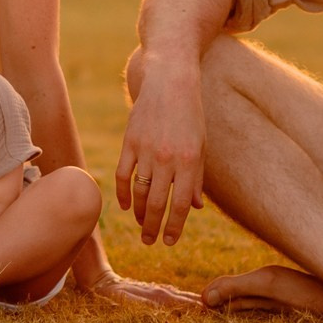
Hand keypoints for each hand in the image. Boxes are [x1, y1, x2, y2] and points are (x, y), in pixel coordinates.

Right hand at [114, 48, 208, 245]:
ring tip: (140, 226)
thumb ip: (197, 177)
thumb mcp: (200, 146)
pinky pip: (123, 173)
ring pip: (138, 191)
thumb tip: (195, 207)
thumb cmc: (190, 114)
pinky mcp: (129, 141)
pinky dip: (122, 192)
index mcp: (188, 161)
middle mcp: (166, 158)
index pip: (181, 203)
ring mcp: (145, 150)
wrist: (171, 80)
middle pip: (156, 202)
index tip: (170, 241)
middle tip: (150, 242)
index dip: (175, 225)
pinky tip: (124, 205)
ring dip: (138, 213)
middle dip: (153, 226)